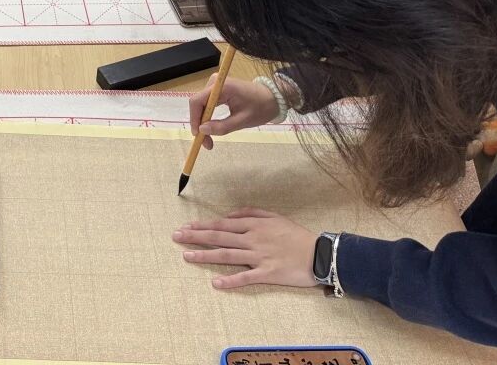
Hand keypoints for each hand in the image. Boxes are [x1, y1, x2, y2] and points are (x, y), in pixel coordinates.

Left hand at [174, 209, 318, 289]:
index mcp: (254, 225)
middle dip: (196, 237)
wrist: (320, 253)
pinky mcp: (268, 274)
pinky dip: (231, 280)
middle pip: (219, 237)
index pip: (222, 225)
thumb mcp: (275, 216)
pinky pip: (246, 277)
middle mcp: (253, 239)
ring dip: (205, 256)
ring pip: (227, 255)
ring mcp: (259, 257)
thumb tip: (229, 216)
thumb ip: (251, 213)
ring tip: (186, 256)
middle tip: (176, 237)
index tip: (186, 226)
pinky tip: (216, 283)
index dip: (203, 226)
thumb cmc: (297, 235)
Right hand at [189, 75, 279, 149]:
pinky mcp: (218, 89)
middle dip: (200, 124)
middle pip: (198, 104)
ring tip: (210, 140)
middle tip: (206, 143)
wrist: (273, 98)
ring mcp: (216, 85)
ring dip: (203, 123)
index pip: (197, 101)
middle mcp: (215, 83)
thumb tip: (202, 130)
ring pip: (201, 106)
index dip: (194, 119)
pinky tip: (212, 128)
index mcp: (222, 87)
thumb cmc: (260, 108)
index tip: (198, 136)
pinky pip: (207, 104)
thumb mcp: (242, 121)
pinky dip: (208, 117)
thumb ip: (221, 126)